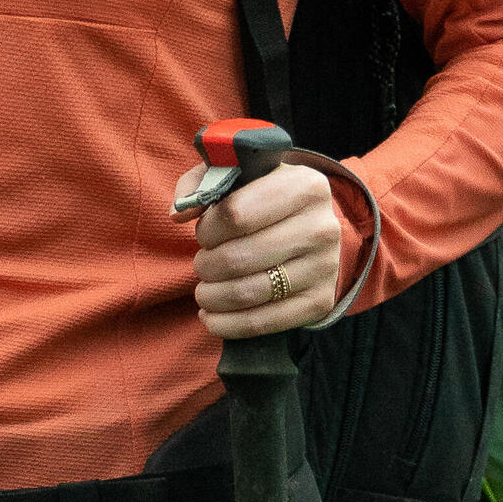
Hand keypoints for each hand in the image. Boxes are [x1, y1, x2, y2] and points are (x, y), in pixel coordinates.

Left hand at [189, 163, 345, 341]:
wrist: (316, 233)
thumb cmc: (268, 202)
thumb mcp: (241, 177)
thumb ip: (202, 184)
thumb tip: (179, 214)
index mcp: (304, 187)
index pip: (236, 214)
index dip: (207, 229)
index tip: (203, 233)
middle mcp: (321, 227)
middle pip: (238, 258)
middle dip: (206, 265)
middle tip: (202, 264)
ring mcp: (323, 268)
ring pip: (246, 293)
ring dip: (211, 296)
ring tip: (204, 290)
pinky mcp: (319, 302)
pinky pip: (261, 322)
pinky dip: (225, 324)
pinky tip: (211, 315)